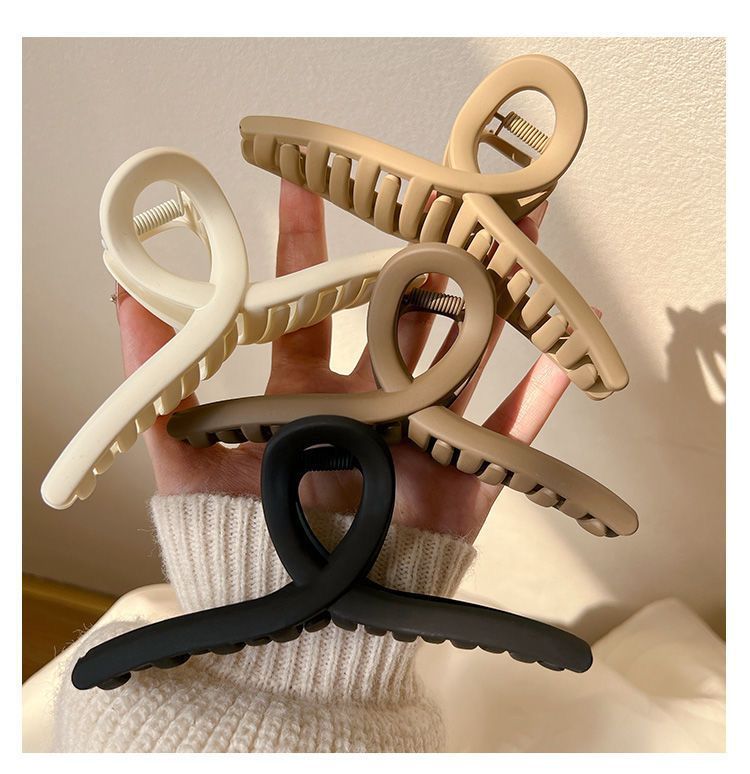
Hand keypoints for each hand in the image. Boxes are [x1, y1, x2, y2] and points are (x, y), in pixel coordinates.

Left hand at [116, 181, 578, 541]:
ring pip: (464, 355)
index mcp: (307, 393)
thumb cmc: (235, 540)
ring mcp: (420, 438)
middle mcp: (369, 405)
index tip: (305, 182)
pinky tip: (570, 348)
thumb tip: (122, 290)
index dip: (304, 246)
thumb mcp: (181, 452)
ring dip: (494, 299)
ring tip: (518, 237)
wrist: (292, 624)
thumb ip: (159, 374)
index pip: (309, 305)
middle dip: (422, 252)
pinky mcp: (463, 483)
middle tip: (444, 188)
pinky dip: (540, 398)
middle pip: (400, 314)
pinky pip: (510, 435)